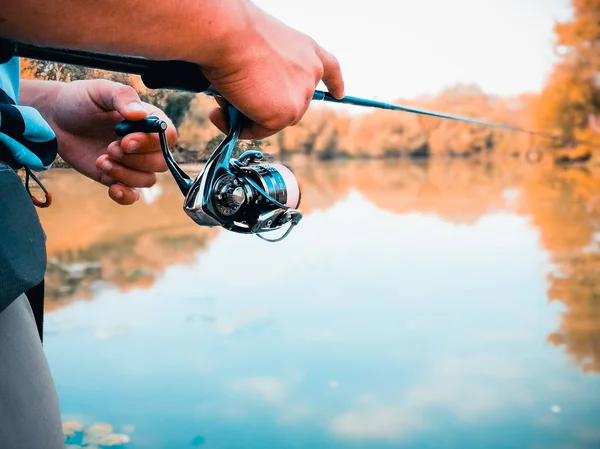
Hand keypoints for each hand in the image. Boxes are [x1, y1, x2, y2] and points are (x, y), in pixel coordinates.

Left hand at [47, 79, 176, 204]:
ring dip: (125, 174)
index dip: (151, 142)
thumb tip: (139, 114)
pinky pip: (133, 195)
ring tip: (101, 160)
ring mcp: (133, 163)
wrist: (55, 119)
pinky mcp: (118, 177)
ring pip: (148, 180)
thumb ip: (122, 97)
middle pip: (161, 162)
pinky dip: (126, 196)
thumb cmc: (80, 100)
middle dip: (135, 159)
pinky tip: (112, 188)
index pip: (168, 136)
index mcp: (148, 120)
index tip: (126, 140)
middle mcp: (145, 144)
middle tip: (109, 148)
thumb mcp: (100, 90)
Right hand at [200, 2, 344, 139]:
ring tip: (223, 99)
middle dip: (266, 107)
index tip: (340, 93)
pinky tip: (220, 113)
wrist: (228, 34)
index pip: (329, 68)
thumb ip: (268, 70)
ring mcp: (300, 97)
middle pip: (292, 104)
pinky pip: (258, 131)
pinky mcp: (284, 115)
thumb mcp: (262, 48)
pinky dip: (238, 126)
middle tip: (234, 99)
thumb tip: (250, 94)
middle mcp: (310, 72)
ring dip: (248, 116)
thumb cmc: (235, 33)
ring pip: (273, 119)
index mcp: (306, 50)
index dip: (334, 83)